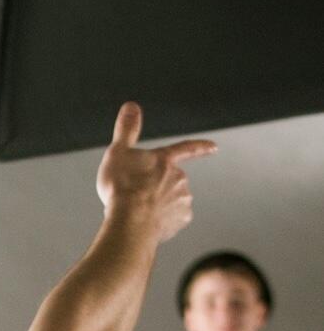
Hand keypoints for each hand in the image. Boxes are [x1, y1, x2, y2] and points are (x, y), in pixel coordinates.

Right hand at [96, 102, 217, 243]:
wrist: (129, 221)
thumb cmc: (122, 188)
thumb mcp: (117, 153)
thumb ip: (126, 129)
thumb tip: (131, 106)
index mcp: (164, 160)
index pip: (186, 149)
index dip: (199, 148)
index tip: (214, 148)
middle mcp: (179, 178)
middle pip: (171, 181)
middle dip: (157, 188)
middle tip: (136, 197)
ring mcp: (181, 200)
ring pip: (171, 202)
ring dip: (158, 206)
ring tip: (138, 212)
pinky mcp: (179, 221)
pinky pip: (171, 221)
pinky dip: (162, 223)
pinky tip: (147, 224)